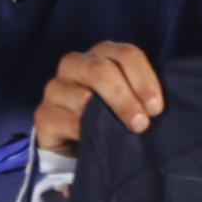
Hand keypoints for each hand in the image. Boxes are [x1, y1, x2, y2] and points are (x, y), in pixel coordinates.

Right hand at [32, 41, 162, 155]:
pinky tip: (95, 142)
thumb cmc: (110, 119)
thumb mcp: (129, 101)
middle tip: (141, 124)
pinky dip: (84, 132)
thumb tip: (158, 104)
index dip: (144, 80)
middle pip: (101, 70)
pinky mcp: (43, 115)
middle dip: (125, 99)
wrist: (78, 147)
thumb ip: (141, 93)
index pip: (126, 54)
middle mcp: (74, 65)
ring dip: (106, 119)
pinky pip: (67, 121)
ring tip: (122, 136)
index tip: (155, 108)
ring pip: (83, 97)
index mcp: (100, 55)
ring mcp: (55, 88)